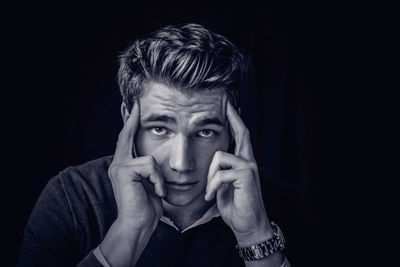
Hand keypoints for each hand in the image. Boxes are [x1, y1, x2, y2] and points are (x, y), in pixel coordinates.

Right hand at [108, 99, 164, 230]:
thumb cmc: (146, 207)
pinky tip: (156, 192)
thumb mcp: (150, 184)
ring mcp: (119, 166)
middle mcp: (118, 163)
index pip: (127, 139)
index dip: (131, 122)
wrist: (138, 225)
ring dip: (159, 177)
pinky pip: (150, 166)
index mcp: (124, 165)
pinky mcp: (123, 171)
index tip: (134, 107)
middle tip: (137, 103)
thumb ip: (148, 169)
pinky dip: (158, 180)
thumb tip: (154, 158)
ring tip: (158, 190)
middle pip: (127, 135)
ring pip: (149, 158)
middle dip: (133, 118)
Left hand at [205, 101, 271, 245]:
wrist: (247, 225)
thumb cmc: (235, 205)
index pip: (240, 136)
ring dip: (210, 176)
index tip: (229, 106)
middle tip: (227, 103)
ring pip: (219, 156)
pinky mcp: (246, 176)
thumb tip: (213, 162)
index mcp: (243, 162)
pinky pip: (220, 174)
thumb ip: (220, 171)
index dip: (235, 120)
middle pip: (241, 133)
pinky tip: (211, 197)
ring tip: (210, 192)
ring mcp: (249, 167)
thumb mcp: (224, 185)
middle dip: (233, 117)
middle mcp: (248, 161)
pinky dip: (212, 187)